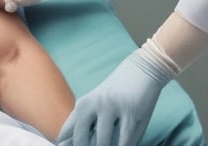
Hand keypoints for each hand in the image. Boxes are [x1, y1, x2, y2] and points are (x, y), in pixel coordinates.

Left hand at [57, 47, 172, 145]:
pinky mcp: (131, 112)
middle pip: (81, 138)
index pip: (67, 131)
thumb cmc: (117, 90)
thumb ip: (82, 120)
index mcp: (83, 104)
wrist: (142, 69)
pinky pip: (124, 140)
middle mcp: (94, 105)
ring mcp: (112, 108)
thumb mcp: (96, 102)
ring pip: (103, 142)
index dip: (65, 144)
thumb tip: (66, 142)